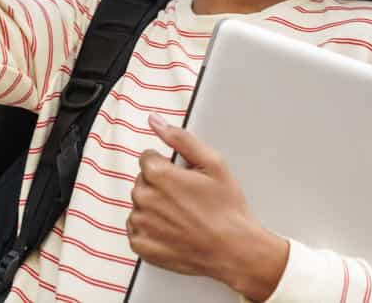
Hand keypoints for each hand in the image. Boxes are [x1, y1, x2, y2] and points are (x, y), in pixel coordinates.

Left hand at [127, 113, 289, 301]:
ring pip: (140, 204)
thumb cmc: (227, 208)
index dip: (169, 165)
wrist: (234, 249)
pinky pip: (137, 229)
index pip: (148, 158)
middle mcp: (144, 199)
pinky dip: (151, 228)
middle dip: (161, 184)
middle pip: (143, 181)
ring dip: (155, 206)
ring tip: (183, 214)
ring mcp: (141, 225)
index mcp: (159, 175)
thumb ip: (181, 138)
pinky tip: (174, 228)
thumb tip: (156, 121)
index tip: (184, 177)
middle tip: (188, 196)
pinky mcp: (141, 246)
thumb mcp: (213, 163)